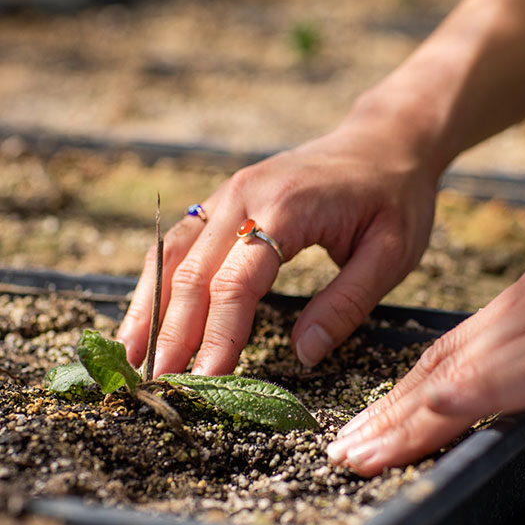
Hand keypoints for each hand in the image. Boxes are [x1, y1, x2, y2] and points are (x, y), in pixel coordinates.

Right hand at [116, 120, 437, 376]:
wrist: (385, 141)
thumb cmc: (394, 198)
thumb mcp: (391, 253)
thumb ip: (347, 303)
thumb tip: (305, 355)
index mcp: (288, 208)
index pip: (239, 281)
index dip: (219, 335)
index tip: (206, 381)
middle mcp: (246, 196)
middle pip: (194, 272)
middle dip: (173, 332)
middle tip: (156, 383)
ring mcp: (230, 193)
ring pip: (174, 254)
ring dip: (150, 305)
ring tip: (130, 354)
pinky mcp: (228, 199)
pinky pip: (182, 240)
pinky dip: (160, 278)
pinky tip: (148, 310)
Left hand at [327, 246, 524, 474]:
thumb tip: (509, 389)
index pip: (448, 352)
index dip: (402, 393)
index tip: (370, 424)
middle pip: (439, 363)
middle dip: (387, 410)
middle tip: (346, 445)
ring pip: (463, 373)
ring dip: (408, 417)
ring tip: (365, 452)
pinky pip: (516, 374)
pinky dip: (469, 395)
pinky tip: (433, 414)